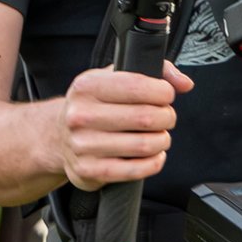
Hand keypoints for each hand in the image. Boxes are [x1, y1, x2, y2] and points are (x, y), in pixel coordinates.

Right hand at [58, 59, 192, 190]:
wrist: (58, 137)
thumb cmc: (93, 106)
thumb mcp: (113, 79)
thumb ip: (153, 71)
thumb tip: (183, 83)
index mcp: (87, 87)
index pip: (138, 86)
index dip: (163, 91)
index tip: (166, 95)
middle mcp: (81, 115)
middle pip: (146, 117)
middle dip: (167, 117)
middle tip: (166, 117)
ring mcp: (83, 145)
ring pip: (144, 145)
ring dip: (162, 140)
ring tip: (160, 136)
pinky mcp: (90, 170)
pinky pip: (136, 170)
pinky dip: (154, 162)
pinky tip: (154, 155)